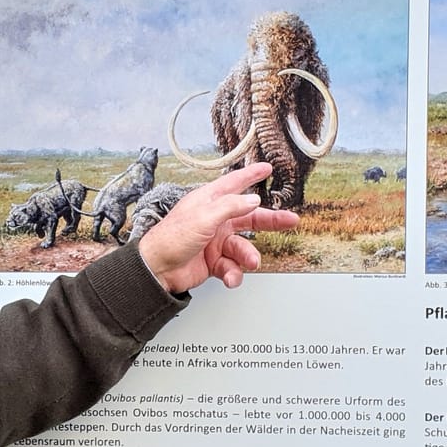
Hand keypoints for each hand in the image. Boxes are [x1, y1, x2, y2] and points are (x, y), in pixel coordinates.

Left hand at [136, 162, 301, 293]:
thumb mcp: (203, 216)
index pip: (234, 184)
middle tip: (290, 221)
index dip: (251, 175)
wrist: (157, 270)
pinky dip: (234, 274)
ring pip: (243, 247)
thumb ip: (231, 207)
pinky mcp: (214, 262)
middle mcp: (215, 220)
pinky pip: (232, 267)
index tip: (266, 168)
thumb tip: (253, 199)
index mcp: (209, 202)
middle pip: (249, 216)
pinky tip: (230, 277)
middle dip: (270, 220)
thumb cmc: (171, 238)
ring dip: (248, 256)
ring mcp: (215, 242)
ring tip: (250, 262)